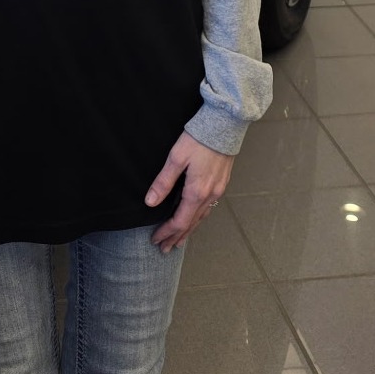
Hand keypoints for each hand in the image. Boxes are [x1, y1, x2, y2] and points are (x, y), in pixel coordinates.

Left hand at [145, 133, 233, 252]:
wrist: (224, 125)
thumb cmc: (199, 139)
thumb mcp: (176, 158)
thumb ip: (163, 181)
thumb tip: (151, 202)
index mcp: (197, 192)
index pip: (180, 221)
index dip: (167, 232)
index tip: (156, 239)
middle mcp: (210, 195)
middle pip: (191, 224)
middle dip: (177, 237)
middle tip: (165, 248)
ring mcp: (218, 190)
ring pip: (201, 217)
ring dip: (188, 230)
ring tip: (178, 240)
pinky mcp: (222, 183)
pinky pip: (209, 208)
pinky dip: (198, 219)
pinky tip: (195, 218)